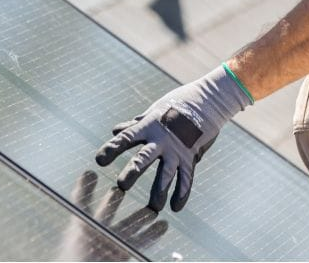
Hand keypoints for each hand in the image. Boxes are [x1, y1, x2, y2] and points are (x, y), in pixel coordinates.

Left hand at [95, 65, 251, 211]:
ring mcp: (177, 149)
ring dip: (159, 191)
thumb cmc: (177, 104)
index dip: (112, 149)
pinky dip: (182, 193)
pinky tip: (175, 207)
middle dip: (133, 171)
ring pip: (166, 173)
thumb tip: (115, 131)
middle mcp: (161, 139)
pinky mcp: (191, 156)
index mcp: (148, 126)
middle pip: (144, 158)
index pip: (126, 138)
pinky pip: (187, 178)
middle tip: (121, 185)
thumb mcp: (154, 112)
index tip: (99, 160)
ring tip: (152, 207)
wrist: (208, 101)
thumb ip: (135, 125)